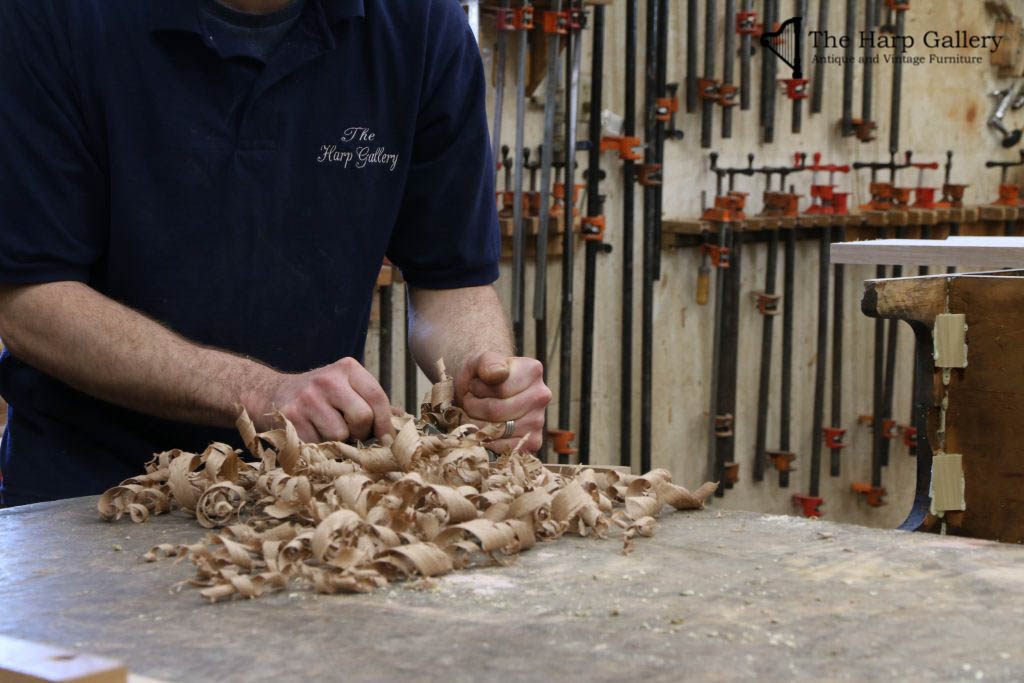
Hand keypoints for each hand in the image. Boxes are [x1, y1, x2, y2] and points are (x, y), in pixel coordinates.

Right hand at [247, 357, 392, 442]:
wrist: (270, 394)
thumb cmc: (320, 397)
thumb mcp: (347, 389)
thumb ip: (373, 403)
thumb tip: (404, 423)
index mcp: (347, 368)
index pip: (377, 396)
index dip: (385, 423)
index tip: (385, 439)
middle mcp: (328, 379)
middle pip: (362, 417)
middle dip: (361, 433)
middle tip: (352, 435)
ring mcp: (308, 397)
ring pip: (340, 435)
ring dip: (338, 442)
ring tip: (329, 433)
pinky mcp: (291, 417)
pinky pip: (318, 445)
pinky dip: (319, 448)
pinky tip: (312, 436)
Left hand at [455, 351, 551, 452]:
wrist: (482, 393)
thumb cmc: (481, 377)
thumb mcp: (478, 362)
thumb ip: (487, 362)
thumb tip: (499, 372)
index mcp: (532, 371)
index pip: (499, 389)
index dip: (477, 389)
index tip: (475, 385)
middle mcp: (541, 395)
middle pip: (496, 411)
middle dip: (474, 408)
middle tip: (471, 401)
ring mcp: (539, 420)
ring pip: (497, 430)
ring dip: (477, 424)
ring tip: (478, 413)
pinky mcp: (534, 442)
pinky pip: (504, 448)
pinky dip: (488, 441)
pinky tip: (487, 430)